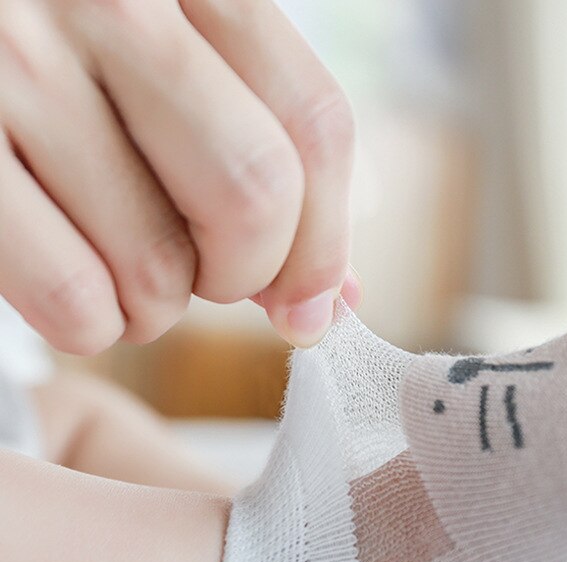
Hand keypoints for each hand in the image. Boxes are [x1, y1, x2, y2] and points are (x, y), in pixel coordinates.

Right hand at [0, 0, 359, 353]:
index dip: (325, 244)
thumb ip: (260, 166)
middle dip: (245, 276)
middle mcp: (110, 3)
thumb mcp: (176, 80)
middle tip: (208, 280)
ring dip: (156, 310)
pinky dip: (90, 327)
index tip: (309, 307)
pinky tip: (76, 295)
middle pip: (256, 190)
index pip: (316, 124)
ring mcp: (17, 63)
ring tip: (122, 276)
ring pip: (160, 263)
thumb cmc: (72, 74)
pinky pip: (73, 296)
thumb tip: (337, 298)